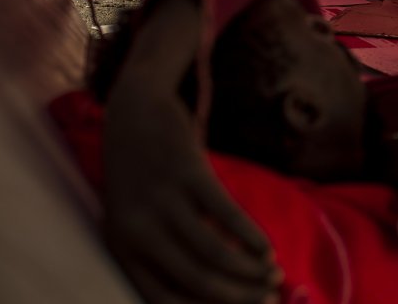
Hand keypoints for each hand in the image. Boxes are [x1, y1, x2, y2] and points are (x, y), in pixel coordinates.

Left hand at [103, 80, 281, 302]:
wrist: (134, 113)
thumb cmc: (143, 175)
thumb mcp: (139, 218)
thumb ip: (167, 251)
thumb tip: (220, 288)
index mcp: (123, 249)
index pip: (165, 301)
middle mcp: (138, 231)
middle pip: (198, 281)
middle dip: (240, 298)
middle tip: (269, 300)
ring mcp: (163, 202)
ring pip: (216, 253)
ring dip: (252, 271)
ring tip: (274, 274)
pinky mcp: (189, 173)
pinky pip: (229, 216)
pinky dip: (253, 238)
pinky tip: (267, 248)